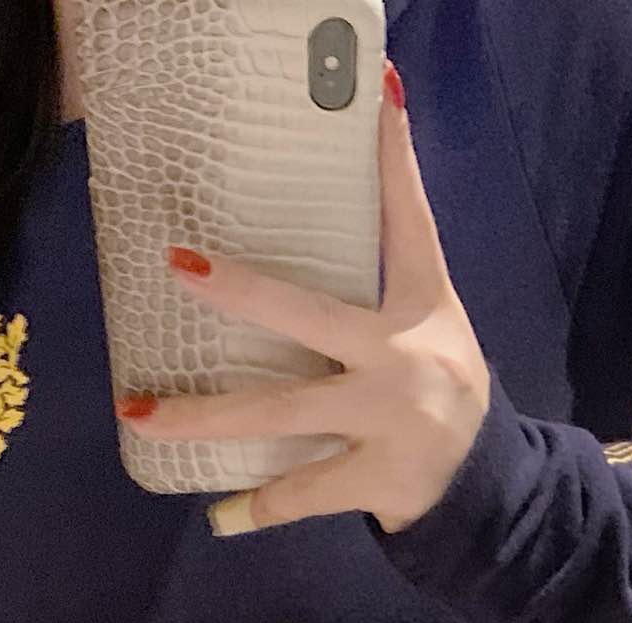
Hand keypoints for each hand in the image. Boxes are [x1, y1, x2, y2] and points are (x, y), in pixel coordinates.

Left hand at [117, 63, 489, 537]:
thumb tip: (362, 159)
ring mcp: (389, 422)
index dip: (395, 160)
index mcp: (420, 307)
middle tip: (179, 265)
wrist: (489, 488)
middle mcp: (403, 358)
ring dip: (207, 415)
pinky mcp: (378, 480)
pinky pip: (303, 492)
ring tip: (142, 412)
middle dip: (243, 291)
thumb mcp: (430, 319)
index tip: (380, 98)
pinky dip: (261, 506)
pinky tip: (220, 516)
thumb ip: (390, 260)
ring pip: (282, 412)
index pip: (409, 220)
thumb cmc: (439, 389)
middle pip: (309, 317)